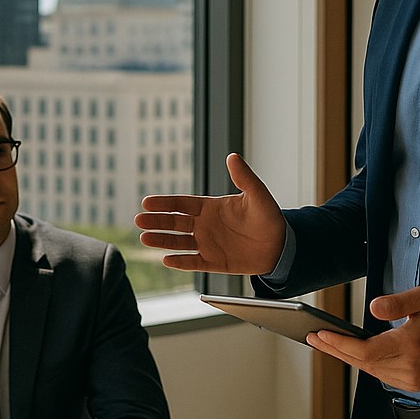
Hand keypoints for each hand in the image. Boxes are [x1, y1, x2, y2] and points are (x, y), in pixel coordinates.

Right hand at [135, 153, 286, 273]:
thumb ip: (244, 177)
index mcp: (210, 207)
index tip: (147, 202)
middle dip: (156, 221)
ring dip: (161, 240)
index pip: (181, 204)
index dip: (164, 203)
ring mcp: (207, 244)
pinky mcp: (214, 262)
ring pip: (178, 242)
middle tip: (138, 220)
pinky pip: (193, 262)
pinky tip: (166, 260)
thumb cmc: (269, 218)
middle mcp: (204, 225)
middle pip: (174, 222)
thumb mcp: (258, 195)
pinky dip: (180, 262)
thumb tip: (232, 156)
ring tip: (144, 239)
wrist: (281, 246)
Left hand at [307, 285, 419, 392]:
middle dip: (335, 350)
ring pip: (371, 371)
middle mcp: (413, 367)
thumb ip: (399, 302)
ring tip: (326, 343)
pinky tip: (351, 353)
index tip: (319, 334)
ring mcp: (415, 378)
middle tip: (313, 337)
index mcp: (413, 344)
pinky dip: (364, 364)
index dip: (339, 344)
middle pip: (363, 363)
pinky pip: (382, 375)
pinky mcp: (416, 383)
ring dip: (347, 358)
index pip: (366, 351)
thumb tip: (374, 308)